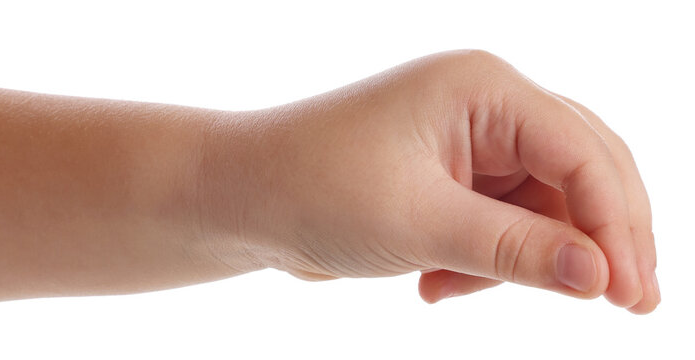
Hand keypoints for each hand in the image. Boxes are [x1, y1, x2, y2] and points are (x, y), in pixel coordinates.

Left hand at [200, 50, 658, 312]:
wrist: (240, 199)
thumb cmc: (312, 189)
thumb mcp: (419, 223)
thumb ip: (514, 249)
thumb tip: (601, 278)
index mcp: (482, 89)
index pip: (582, 151)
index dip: (616, 225)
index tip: (628, 296)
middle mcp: (483, 107)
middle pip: (579, 172)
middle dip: (594, 241)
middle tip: (624, 306)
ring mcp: (466, 144)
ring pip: (540, 208)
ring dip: (515, 262)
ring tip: (450, 290)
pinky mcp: (447, 180)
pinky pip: (499, 226)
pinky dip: (481, 265)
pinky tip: (433, 287)